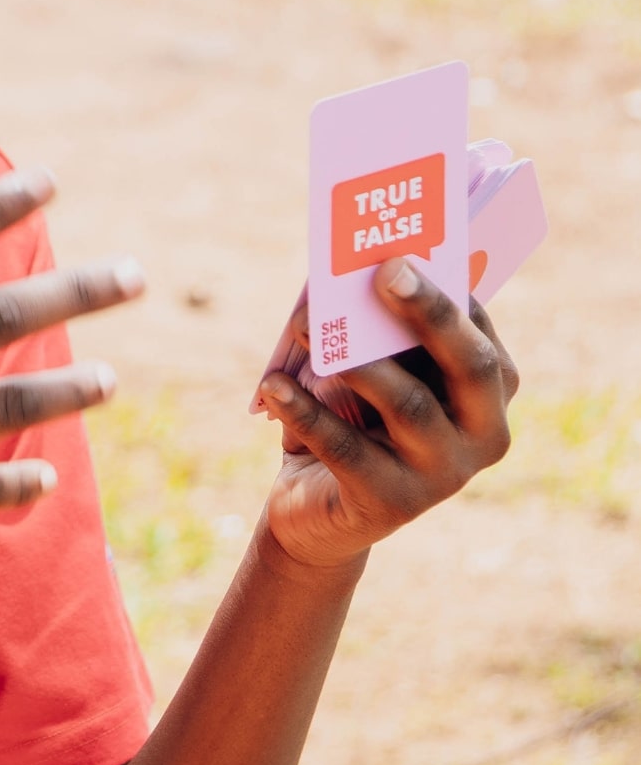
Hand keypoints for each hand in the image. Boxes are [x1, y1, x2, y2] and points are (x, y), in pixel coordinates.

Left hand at [256, 261, 516, 571]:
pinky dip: (306, 412)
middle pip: (470, 365)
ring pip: (408, 405)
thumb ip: (377, 331)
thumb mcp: (370, 373)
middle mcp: (484, 435)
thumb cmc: (351, 421)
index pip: (480, 332)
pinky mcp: (392, 505)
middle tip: (387, 271)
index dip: (448, 290)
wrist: (317, 513)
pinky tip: (273, 385)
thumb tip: (345, 272)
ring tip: (306, 325)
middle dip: (430, 313)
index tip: (406, 251)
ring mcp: (444, 476)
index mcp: (490, 394)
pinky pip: (348, 449)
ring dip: (355, 360)